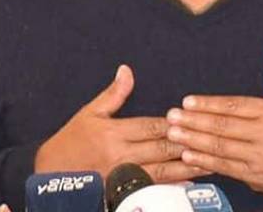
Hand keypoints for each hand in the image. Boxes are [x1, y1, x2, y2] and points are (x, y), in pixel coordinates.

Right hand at [35, 65, 210, 180]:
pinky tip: (191, 182)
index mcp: (114, 132)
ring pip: (162, 171)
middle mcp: (121, 155)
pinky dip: (173, 186)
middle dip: (187, 144)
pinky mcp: (123, 192)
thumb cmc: (71, 141)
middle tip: (213, 139)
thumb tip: (127, 70)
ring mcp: (123, 176)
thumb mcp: (90, 113)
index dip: (172, 124)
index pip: (150, 127)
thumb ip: (113, 94)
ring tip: (211, 160)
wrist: (49, 176)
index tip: (192, 118)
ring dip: (187, 166)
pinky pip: (153, 189)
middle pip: (160, 149)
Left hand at [165, 45, 262, 197]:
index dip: (210, 103)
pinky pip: (227, 167)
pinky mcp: (257, 176)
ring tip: (174, 133)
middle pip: (224, 126)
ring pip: (222, 147)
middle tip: (171, 116)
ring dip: (194, 140)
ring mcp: (261, 157)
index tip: (188, 101)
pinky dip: (206, 161)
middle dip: (194, 121)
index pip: (235, 106)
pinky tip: (189, 155)